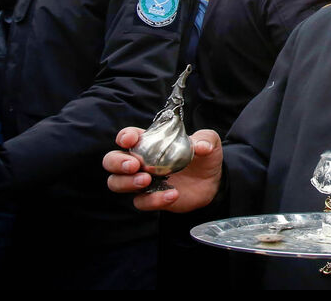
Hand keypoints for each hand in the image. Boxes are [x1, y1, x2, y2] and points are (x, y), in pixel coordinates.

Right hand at [104, 127, 222, 211]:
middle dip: (117, 162)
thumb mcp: (209, 142)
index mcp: (149, 143)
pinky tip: (172, 194)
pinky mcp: (150, 198)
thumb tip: (201, 146)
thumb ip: (205, 139)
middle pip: (111, 160)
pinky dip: (153, 200)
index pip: (127, 137)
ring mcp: (142, 181)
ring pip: (117, 183)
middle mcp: (140, 161)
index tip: (131, 140)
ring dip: (127, 182)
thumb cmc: (204, 156)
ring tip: (147, 180)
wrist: (212, 181)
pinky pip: (141, 202)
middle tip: (134, 165)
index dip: (125, 136)